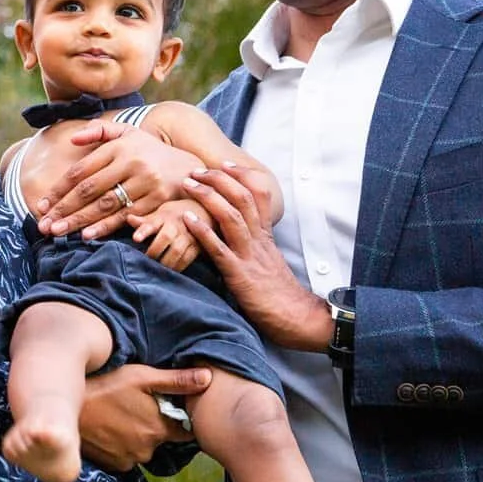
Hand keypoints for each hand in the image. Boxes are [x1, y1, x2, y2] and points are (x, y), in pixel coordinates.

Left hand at [37, 124, 202, 240]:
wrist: (189, 167)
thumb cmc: (149, 151)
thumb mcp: (127, 133)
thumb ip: (99, 131)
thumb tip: (73, 139)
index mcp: (119, 147)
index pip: (81, 171)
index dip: (59, 189)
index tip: (42, 205)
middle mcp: (131, 163)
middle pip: (89, 190)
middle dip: (64, 209)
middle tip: (44, 225)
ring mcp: (145, 182)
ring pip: (105, 205)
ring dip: (79, 220)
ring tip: (58, 232)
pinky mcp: (156, 200)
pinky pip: (125, 216)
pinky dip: (105, 227)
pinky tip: (87, 235)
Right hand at [78, 363, 212, 471]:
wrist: (66, 408)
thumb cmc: (105, 386)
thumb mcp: (141, 376)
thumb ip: (177, 381)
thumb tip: (209, 378)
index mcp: (159, 428)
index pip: (184, 431)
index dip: (178, 420)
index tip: (168, 410)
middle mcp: (147, 449)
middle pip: (160, 439)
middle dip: (153, 426)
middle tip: (134, 408)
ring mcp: (128, 459)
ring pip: (142, 448)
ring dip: (135, 437)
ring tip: (118, 417)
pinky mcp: (112, 466)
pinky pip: (125, 457)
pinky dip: (120, 446)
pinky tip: (109, 430)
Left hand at [132, 200, 206, 271]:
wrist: (203, 212)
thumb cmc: (175, 214)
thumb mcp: (161, 213)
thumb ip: (145, 220)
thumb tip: (128, 218)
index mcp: (164, 217)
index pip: (151, 223)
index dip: (143, 231)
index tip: (135, 238)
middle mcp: (176, 225)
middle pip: (165, 237)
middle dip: (154, 251)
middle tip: (146, 260)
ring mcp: (188, 236)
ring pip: (176, 251)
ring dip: (165, 262)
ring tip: (157, 269)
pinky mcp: (197, 246)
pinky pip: (187, 259)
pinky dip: (177, 267)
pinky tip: (170, 271)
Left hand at [181, 164, 330, 351]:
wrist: (296, 316)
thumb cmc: (279, 292)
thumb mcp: (268, 260)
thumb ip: (255, 243)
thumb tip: (235, 231)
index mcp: (266, 235)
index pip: (259, 195)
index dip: (241, 176)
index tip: (223, 164)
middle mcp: (259, 239)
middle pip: (243, 198)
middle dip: (219, 179)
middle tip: (199, 170)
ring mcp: (249, 255)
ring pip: (232, 216)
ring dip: (208, 197)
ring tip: (189, 184)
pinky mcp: (239, 275)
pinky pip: (219, 248)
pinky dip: (202, 231)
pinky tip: (186, 219)